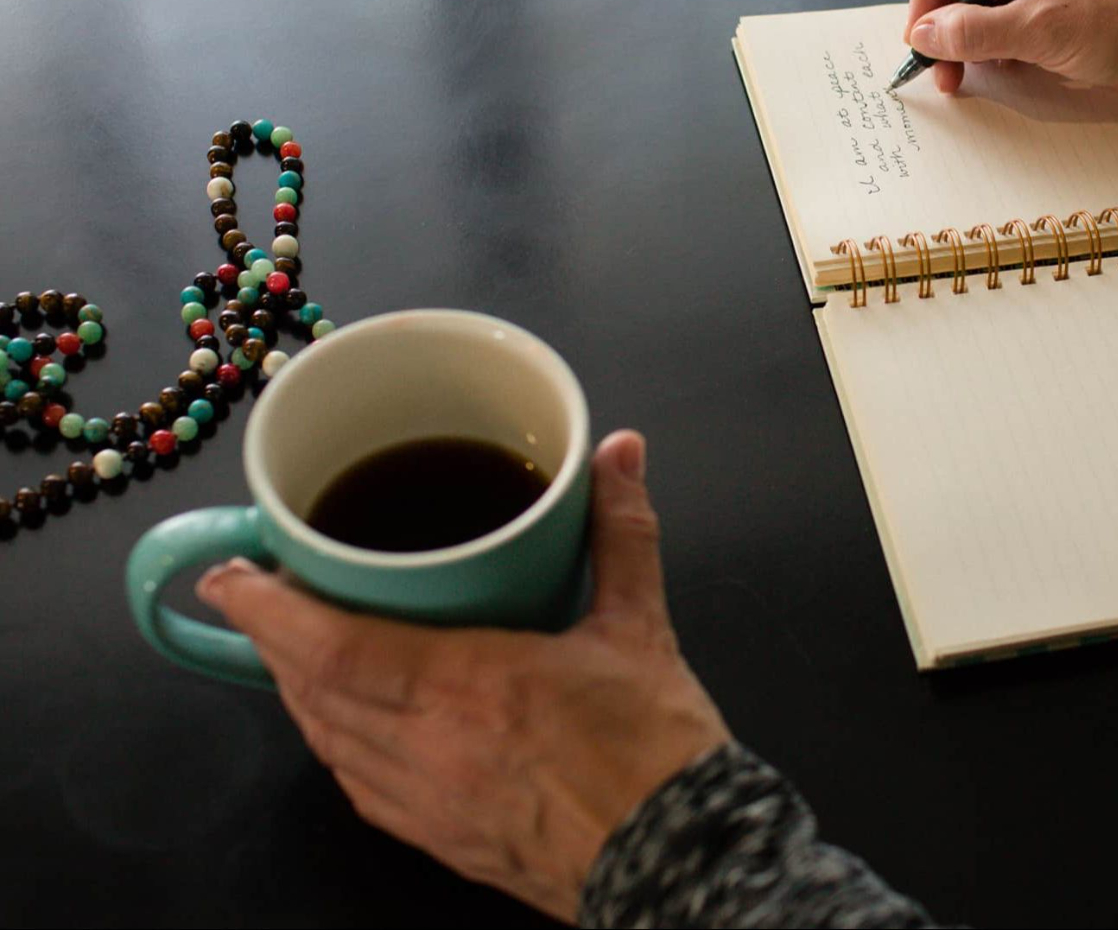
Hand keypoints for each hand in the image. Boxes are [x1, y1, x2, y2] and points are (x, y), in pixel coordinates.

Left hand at [197, 431, 729, 924]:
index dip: (270, 612)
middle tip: (257, 593)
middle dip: (272, 639)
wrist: (683, 862)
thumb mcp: (640, 624)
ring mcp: (429, 804)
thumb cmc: (655, 754)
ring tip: (293, 644)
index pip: (333, 648)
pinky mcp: (442, 839)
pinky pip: (358, 786)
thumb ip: (621, 529)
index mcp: (470, 689)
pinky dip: (335, 743)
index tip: (234, 576)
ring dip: (297, 690)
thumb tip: (618, 455)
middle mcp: (430, 750)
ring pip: (328, 742)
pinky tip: (346, 722)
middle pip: (312, 692)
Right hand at [906, 0, 1117, 100]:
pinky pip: (995, 25)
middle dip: (937, 20)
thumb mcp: (1044, 28)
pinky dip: (982, 50)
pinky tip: (985, 73)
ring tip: (957, 78)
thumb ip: (977, 31)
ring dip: (957, 41)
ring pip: (970, 4)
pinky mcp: (1045, 12)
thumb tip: (923, 35)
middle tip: (938, 67)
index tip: (925, 33)